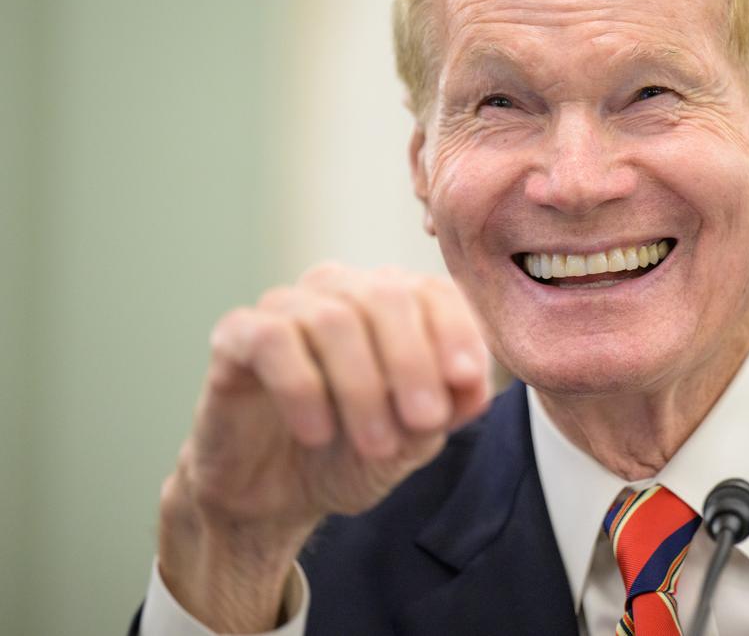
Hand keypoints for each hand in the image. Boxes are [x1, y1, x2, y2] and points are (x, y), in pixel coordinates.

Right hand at [156, 263, 488, 632]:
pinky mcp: (235, 335)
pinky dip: (302, 389)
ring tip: (377, 445)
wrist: (277, 496)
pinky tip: (317, 432)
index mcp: (393, 302)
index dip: (456, 331)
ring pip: (333, 319)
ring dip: (363, 387)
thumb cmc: (353, 453)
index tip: (466, 380)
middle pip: (386, 297)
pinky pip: (271, 339)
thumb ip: (450, 407)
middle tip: (425, 422)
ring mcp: (286, 307)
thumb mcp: (415, 440)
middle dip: (413, 362)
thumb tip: (476, 383)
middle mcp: (342, 290)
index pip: (434, 290)